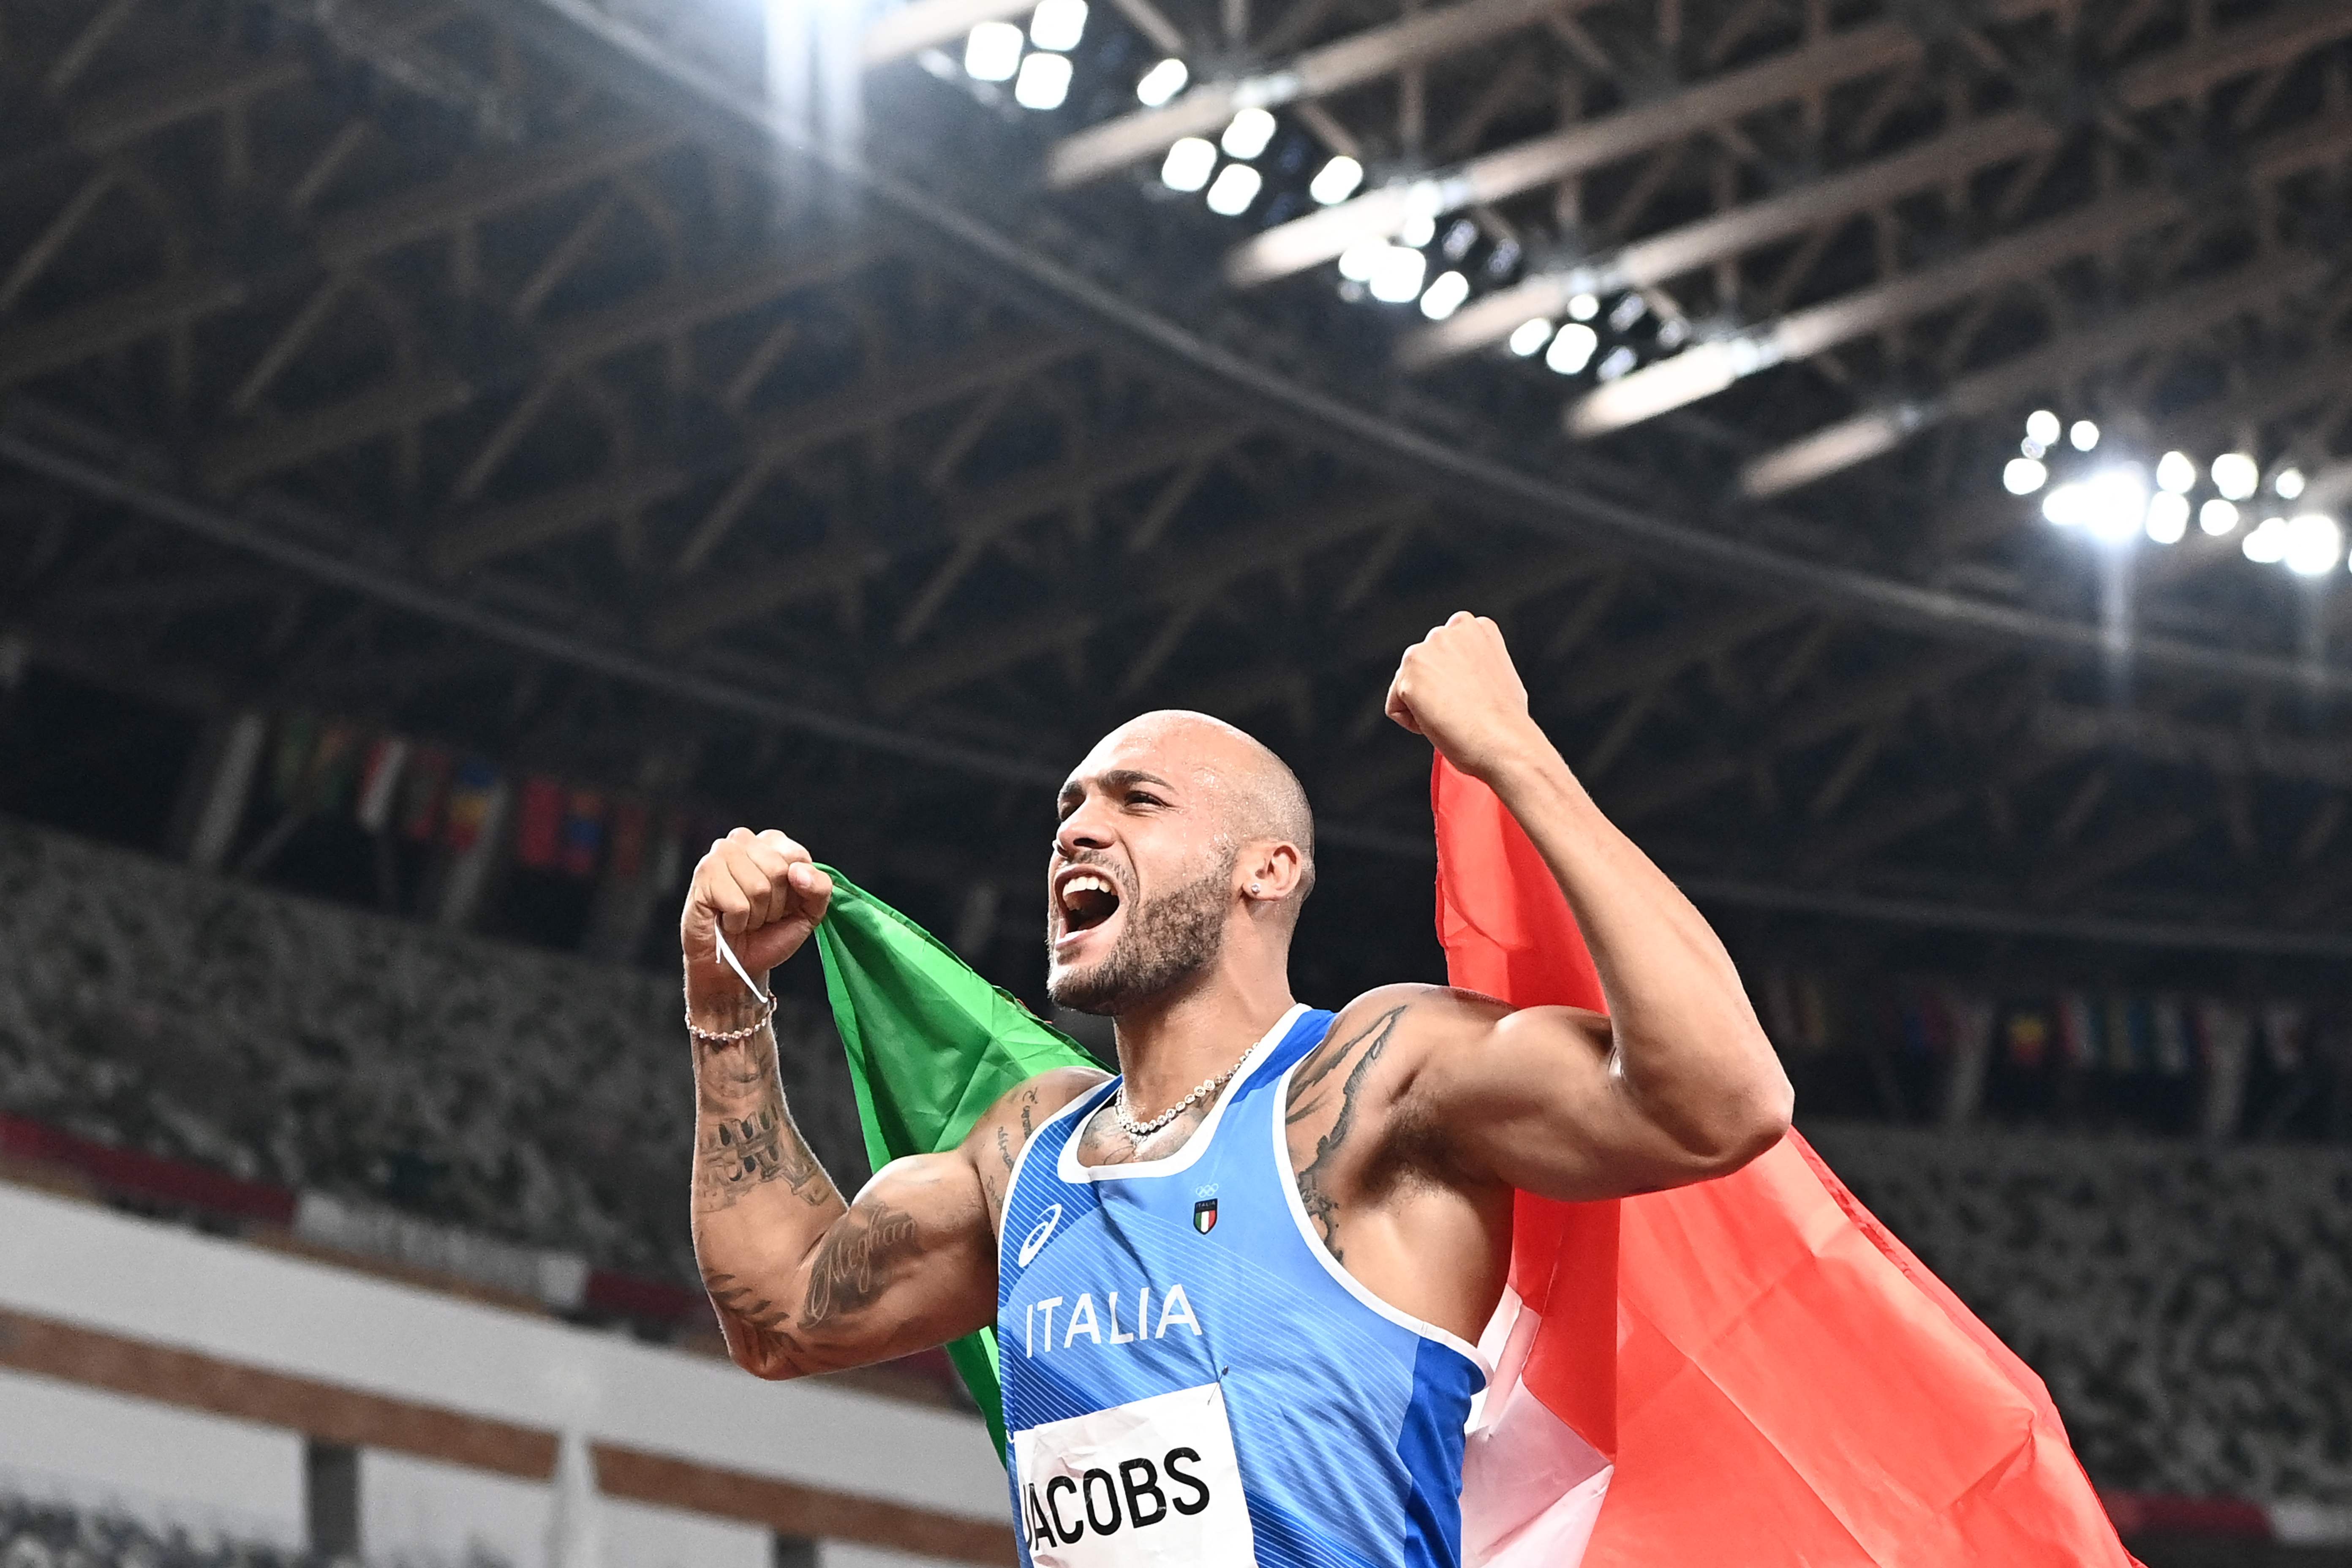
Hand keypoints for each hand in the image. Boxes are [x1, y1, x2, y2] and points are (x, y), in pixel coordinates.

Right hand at [681, 829, 832, 1024]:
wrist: (738, 965)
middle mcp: (743, 841)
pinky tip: (727, 920)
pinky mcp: (702, 875)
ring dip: (755, 914)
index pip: (797, 856)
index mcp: (771, 843)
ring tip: (744, 917)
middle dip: (775, 904)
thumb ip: (819, 887)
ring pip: (758, 887)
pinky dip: (737, 921)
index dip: (796, 890)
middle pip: (778, 870)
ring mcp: (719, 855)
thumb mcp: (808, 912)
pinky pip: (737, 904)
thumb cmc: (768, 934)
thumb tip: (799, 872)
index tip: (784, 903)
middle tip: (761, 914)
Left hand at [1384, 613, 1546, 781]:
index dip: (1454, 679)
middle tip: (1459, 708)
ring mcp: (1425, 652)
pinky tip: (1438, 723)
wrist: (1503, 740)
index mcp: (1473, 627)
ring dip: (1422, 704)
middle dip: (1434, 688)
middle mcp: (1447, 632)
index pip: (1443, 651)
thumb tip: (1464, 676)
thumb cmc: (1506, 719)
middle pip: (1422, 665)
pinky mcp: (1408, 676)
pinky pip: (1395, 708)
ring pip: (1407, 684)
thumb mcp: (1500, 673)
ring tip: (1452, 715)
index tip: (1467, 694)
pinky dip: (1411, 722)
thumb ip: (1476, 662)